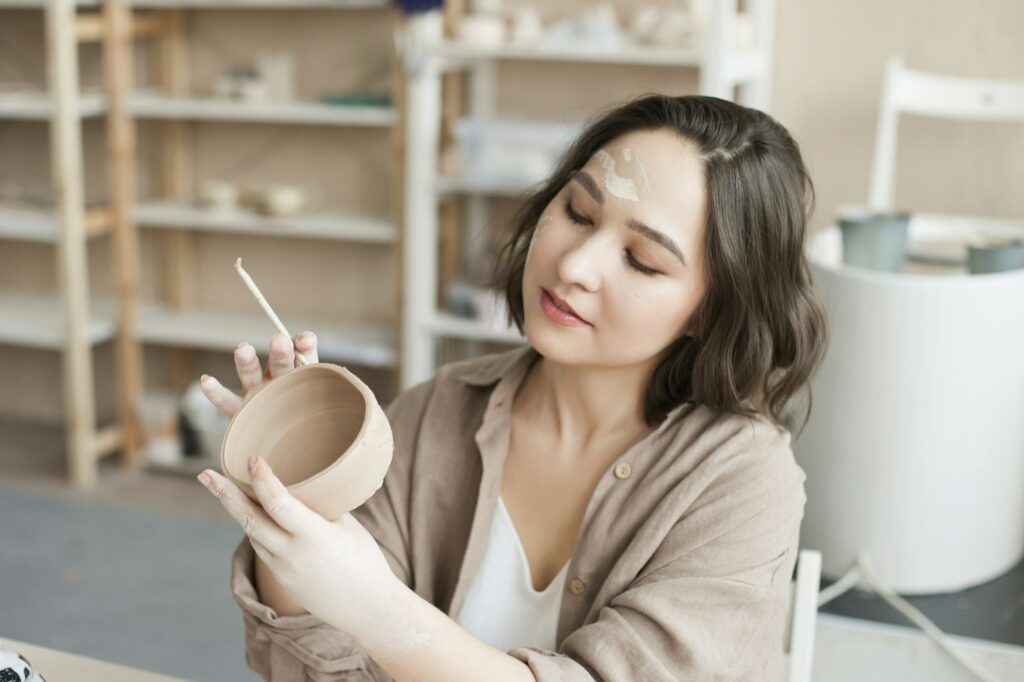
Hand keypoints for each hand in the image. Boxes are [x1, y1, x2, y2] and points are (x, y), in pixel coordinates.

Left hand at [199, 455, 398, 636]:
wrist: (367, 609)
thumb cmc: (366, 563)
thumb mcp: (349, 527)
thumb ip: (323, 508)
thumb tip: (306, 484)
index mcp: (314, 537)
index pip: (278, 503)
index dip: (262, 479)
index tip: (253, 458)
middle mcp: (292, 554)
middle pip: (248, 519)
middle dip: (225, 494)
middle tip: (204, 474)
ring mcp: (283, 569)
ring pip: (251, 533)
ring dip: (236, 509)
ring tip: (220, 486)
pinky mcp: (281, 578)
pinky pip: (261, 547)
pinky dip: (253, 526)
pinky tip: (249, 512)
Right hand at [200, 331, 318, 417]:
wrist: (289, 447)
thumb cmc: (305, 417)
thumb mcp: (317, 396)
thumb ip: (315, 371)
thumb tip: (307, 342)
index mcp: (299, 372)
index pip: (304, 353)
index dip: (304, 344)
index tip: (304, 342)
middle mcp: (277, 378)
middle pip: (279, 361)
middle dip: (280, 351)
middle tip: (279, 341)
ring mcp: (256, 392)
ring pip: (250, 374)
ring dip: (247, 361)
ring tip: (243, 349)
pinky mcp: (240, 410)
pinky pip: (226, 401)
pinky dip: (215, 392)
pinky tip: (206, 381)